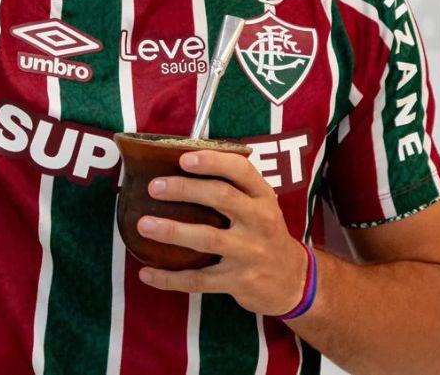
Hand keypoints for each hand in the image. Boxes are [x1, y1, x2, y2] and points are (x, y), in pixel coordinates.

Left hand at [135, 149, 308, 316]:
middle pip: (222, 197)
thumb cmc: (265, 233)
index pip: (240, 170)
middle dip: (184, 189)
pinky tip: (147, 274)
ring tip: (144, 225)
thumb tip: (178, 164)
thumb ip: (232, 186)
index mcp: (263, 197)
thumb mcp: (261, 205)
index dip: (212, 161)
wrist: (294, 281)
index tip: (184, 158)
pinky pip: (199, 280)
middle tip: (154, 187)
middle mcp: (260, 221)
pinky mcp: (239, 281)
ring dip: (172, 231)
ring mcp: (250, 253)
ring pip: (207, 238)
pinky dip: (170, 278)